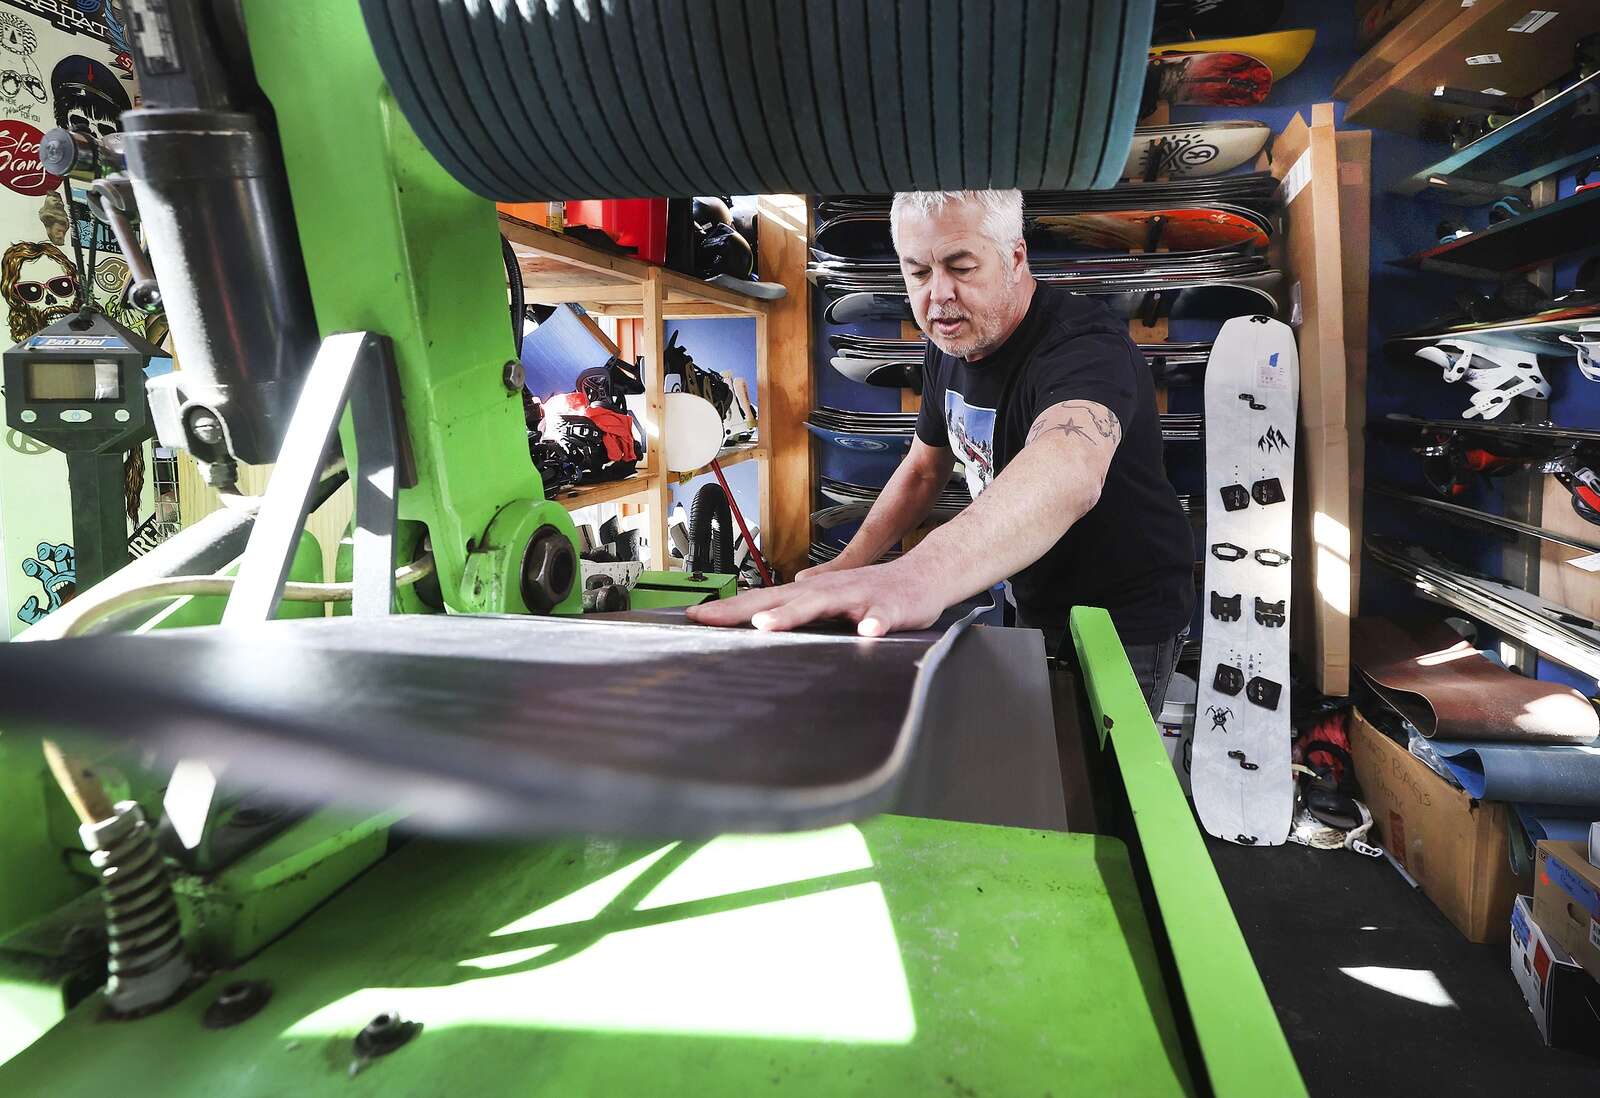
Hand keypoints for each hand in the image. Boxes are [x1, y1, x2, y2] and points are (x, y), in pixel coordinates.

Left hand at [685, 561, 946, 636]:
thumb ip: (805, 598)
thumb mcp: (835, 594)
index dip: (730, 608)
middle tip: (712, 620)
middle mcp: (831, 590)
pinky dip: (875, 623)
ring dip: (795, 614)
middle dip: (746, 610)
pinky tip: (867, 633)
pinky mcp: (892, 607)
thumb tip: (774, 600)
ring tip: (767, 626)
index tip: (695, 617)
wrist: (928, 575)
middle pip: (782, 599)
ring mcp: (861, 597)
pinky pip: (883, 615)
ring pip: (824, 604)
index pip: (764, 599)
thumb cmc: (879, 589)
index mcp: (815, 592)